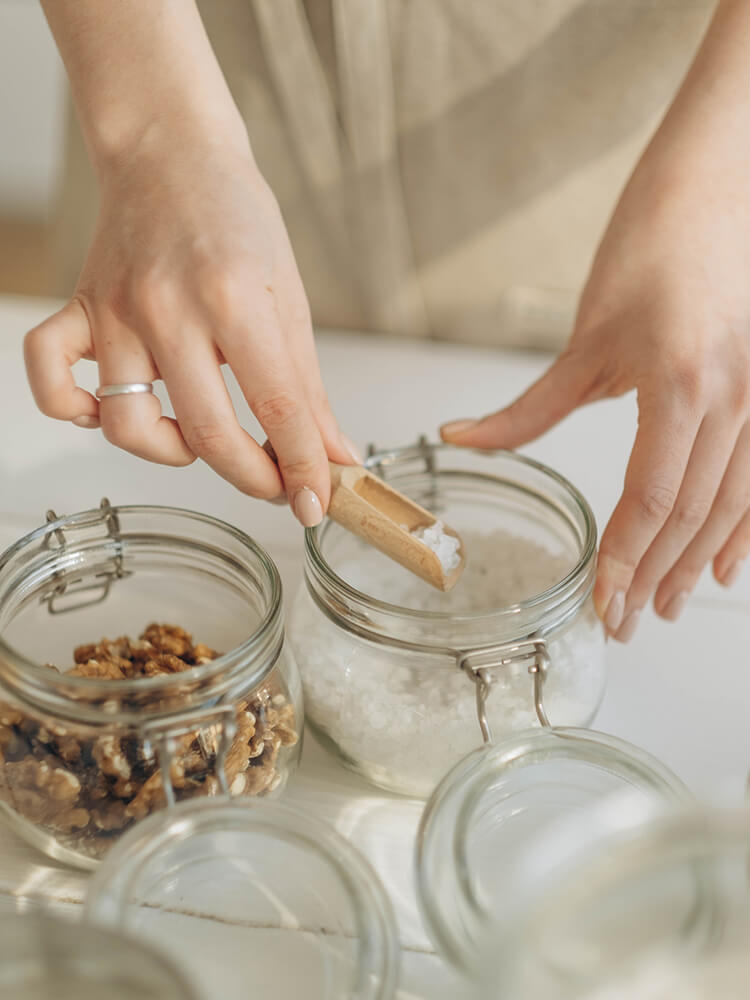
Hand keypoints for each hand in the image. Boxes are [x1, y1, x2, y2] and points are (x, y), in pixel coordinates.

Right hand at [24, 128, 356, 524]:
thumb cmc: (237, 217)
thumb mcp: (290, 298)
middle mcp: (168, 307)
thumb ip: (309, 388)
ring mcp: (116, 312)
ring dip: (172, 453)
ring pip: (127, 425)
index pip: (277, 407)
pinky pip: (50, 380)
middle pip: (208, 432)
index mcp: (235, 296)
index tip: (316, 505)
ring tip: (200, 436)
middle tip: (278, 486)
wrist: (171, 150)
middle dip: (254, 479)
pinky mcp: (80, 310)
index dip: (304, 467)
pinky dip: (73, 410)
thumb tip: (334, 459)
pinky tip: (111, 410)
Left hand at [442, 151, 749, 639]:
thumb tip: (460, 438)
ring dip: (697, 563)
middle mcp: (732, 399)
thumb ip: (527, 407)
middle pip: (691, 513)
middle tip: (627, 622)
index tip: (603, 603)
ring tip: (667, 606)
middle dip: (656, 575)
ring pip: (731, 504)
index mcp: (680, 387)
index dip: (625, 559)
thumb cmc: (650, 247)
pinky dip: (744, 528)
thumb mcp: (586, 338)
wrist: (718, 184)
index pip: (650, 499)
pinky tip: (728, 564)